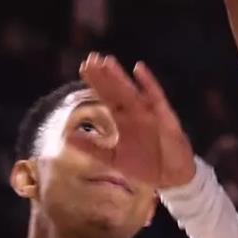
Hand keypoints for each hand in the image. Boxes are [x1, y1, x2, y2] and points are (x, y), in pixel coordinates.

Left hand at [78, 55, 196, 189]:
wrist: (170, 179)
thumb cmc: (145, 166)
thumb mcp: (113, 159)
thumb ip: (92, 148)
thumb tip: (67, 137)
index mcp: (122, 120)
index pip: (106, 96)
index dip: (95, 82)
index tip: (83, 67)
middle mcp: (134, 112)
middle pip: (116, 90)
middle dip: (104, 75)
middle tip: (91, 58)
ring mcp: (150, 113)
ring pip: (131, 91)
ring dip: (120, 77)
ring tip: (107, 61)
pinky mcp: (165, 117)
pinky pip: (156, 97)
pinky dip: (148, 83)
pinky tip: (138, 69)